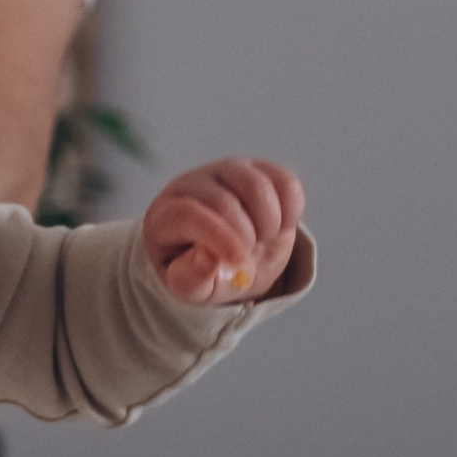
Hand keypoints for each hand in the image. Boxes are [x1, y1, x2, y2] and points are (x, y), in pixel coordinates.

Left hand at [142, 157, 306, 305]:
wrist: (229, 256)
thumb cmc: (203, 272)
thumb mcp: (192, 286)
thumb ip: (193, 279)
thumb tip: (208, 257)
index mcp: (164, 216)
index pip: (187, 215)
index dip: (217, 238)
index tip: (241, 262)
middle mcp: (192, 185)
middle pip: (224, 202)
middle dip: (245, 238)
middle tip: (248, 259)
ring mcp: (225, 172)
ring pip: (256, 185)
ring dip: (270, 223)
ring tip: (263, 242)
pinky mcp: (259, 169)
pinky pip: (284, 181)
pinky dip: (292, 209)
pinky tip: (280, 227)